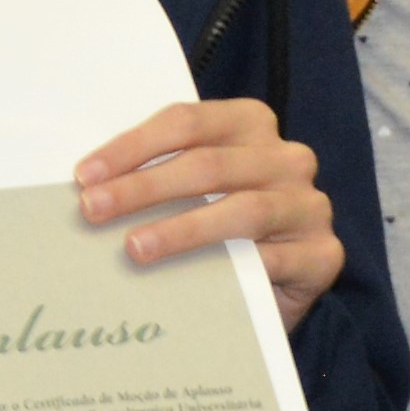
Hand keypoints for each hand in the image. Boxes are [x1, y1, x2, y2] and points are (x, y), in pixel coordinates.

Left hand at [80, 97, 338, 326]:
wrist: (276, 287)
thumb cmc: (221, 228)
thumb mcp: (191, 192)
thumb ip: (156, 177)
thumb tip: (86, 191)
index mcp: (250, 124)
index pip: (186, 123)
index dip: (132, 147)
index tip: (85, 176)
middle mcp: (287, 158)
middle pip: (207, 165)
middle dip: (143, 187)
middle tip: (93, 211)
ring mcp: (309, 205)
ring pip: (241, 210)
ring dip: (180, 229)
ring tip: (133, 248)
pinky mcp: (324, 254)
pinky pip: (273, 261)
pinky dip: (230, 270)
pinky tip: (191, 283)